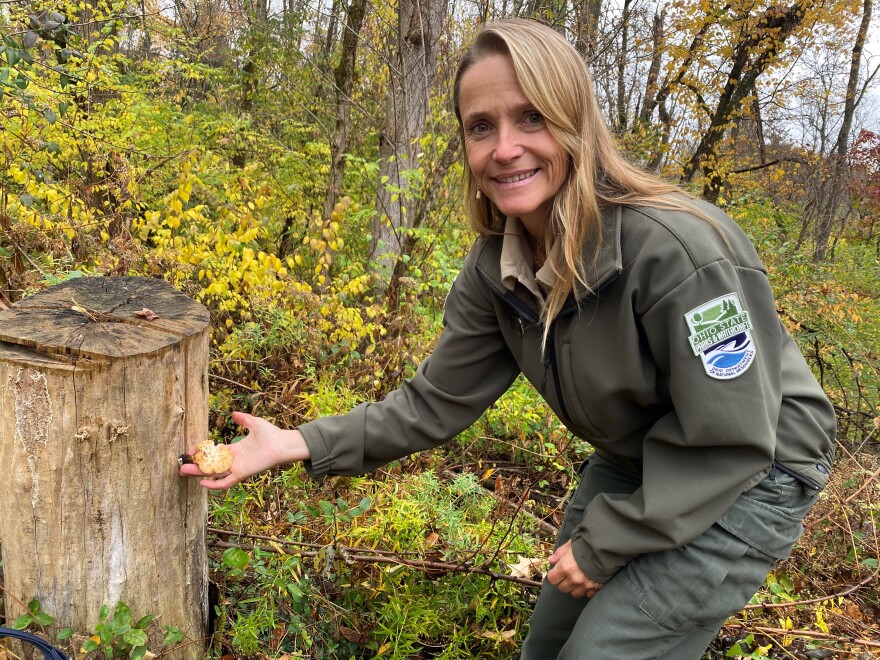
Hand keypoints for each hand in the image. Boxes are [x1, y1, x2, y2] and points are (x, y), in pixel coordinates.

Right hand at [179, 411, 310, 489]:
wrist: (282, 443)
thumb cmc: (271, 434)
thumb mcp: (254, 423)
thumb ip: (243, 420)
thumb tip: (233, 414)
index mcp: (236, 450)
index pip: (214, 454)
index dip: (202, 453)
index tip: (190, 450)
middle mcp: (234, 461)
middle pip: (211, 465)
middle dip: (196, 466)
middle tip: (181, 465)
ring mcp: (237, 468)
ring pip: (214, 473)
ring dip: (199, 473)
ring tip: (184, 471)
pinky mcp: (242, 474)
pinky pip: (225, 483)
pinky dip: (214, 484)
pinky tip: (202, 482)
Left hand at [546, 540, 603, 598]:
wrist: (608, 547)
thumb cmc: (587, 543)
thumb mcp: (570, 544)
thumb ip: (559, 553)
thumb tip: (550, 560)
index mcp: (566, 567)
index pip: (552, 579)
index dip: (553, 575)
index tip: (555, 572)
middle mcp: (575, 578)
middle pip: (563, 588)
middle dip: (563, 581)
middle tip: (567, 574)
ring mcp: (586, 585)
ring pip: (575, 593)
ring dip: (575, 587)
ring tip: (578, 578)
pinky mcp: (597, 587)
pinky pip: (588, 594)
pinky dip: (587, 590)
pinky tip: (588, 581)